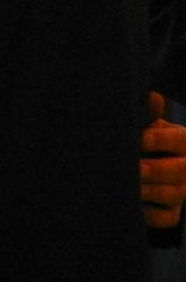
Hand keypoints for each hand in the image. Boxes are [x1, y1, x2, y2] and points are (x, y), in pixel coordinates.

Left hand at [142, 90, 185, 228]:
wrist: (154, 167)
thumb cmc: (150, 140)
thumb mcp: (152, 126)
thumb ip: (151, 114)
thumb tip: (153, 97)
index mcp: (184, 142)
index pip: (179, 139)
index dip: (162, 139)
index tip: (142, 139)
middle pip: (181, 171)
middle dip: (157, 169)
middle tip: (136, 168)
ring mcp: (183, 192)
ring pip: (176, 194)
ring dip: (153, 192)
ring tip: (133, 187)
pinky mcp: (174, 212)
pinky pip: (168, 218)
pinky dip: (154, 216)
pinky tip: (137, 208)